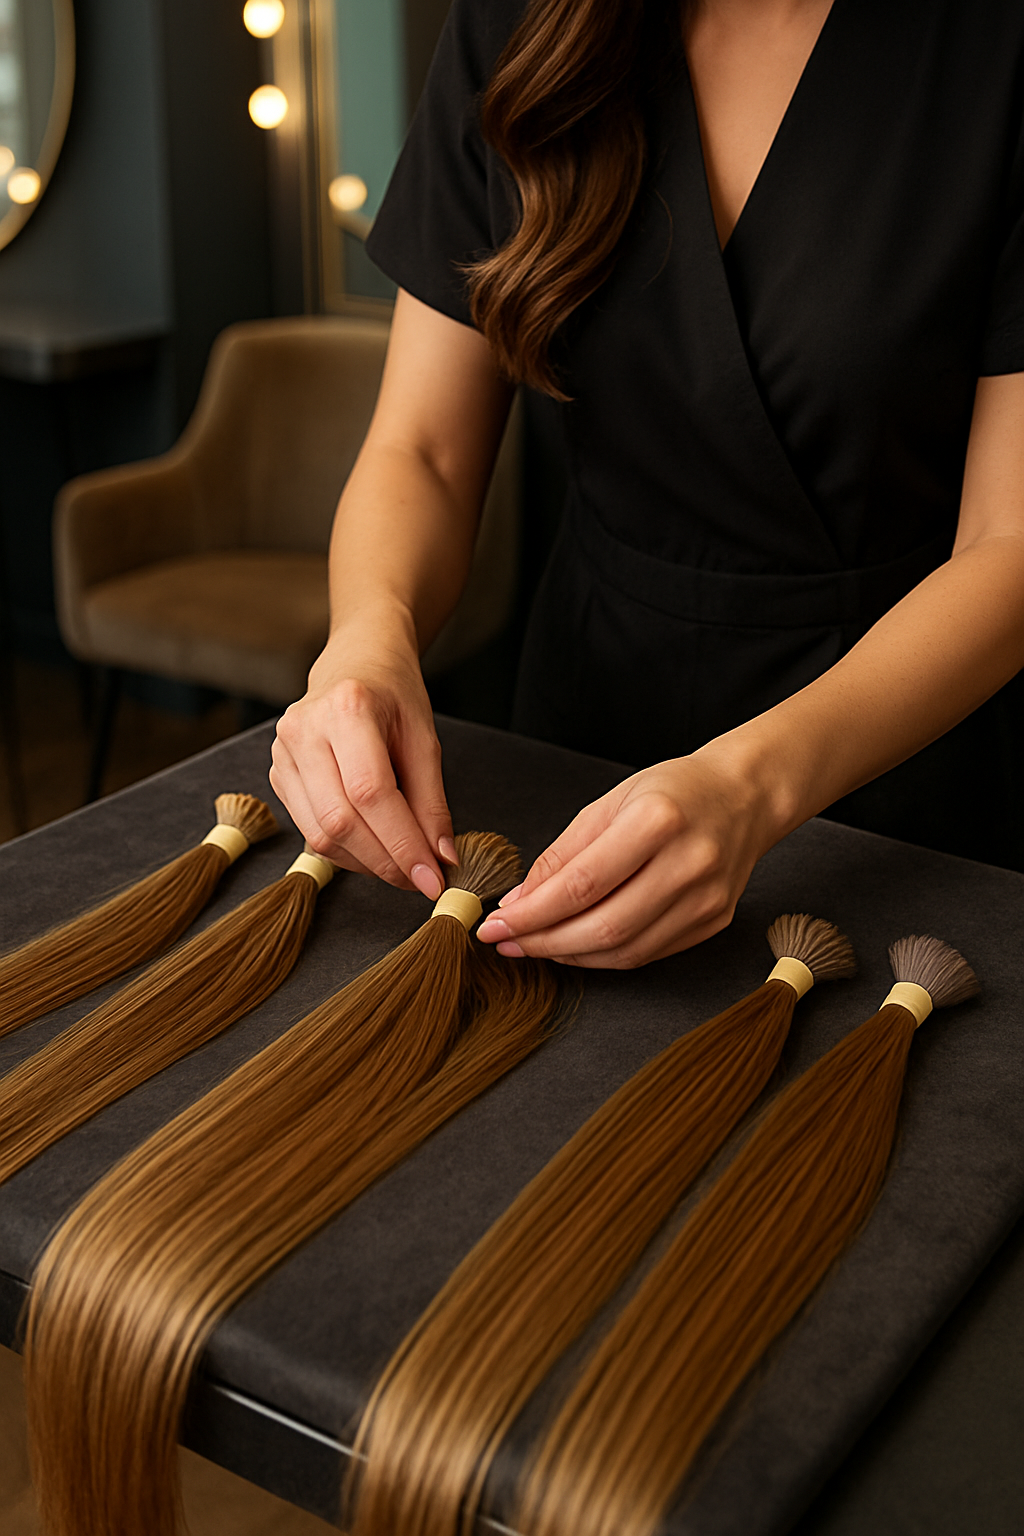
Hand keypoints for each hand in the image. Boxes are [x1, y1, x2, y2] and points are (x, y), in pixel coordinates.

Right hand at [270, 614, 454, 897]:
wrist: (356, 661)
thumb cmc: (394, 694)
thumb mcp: (424, 738)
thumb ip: (431, 802)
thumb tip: (441, 859)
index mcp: (347, 709)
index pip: (371, 794)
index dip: (402, 844)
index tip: (432, 878)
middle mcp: (304, 729)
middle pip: (340, 820)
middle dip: (385, 862)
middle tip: (420, 880)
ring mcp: (282, 752)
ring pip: (320, 834)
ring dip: (366, 863)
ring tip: (401, 867)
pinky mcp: (277, 773)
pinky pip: (309, 829)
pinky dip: (346, 851)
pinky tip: (373, 849)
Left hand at [475, 750, 775, 968]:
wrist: (743, 797)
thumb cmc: (673, 792)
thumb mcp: (608, 804)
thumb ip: (562, 856)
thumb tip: (519, 902)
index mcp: (657, 821)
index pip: (581, 885)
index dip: (532, 914)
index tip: (495, 925)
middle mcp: (688, 863)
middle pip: (603, 926)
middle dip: (544, 941)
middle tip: (507, 942)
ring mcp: (706, 899)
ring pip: (625, 950)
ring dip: (570, 955)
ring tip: (535, 945)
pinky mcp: (712, 921)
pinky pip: (647, 953)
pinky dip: (604, 955)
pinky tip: (576, 945)